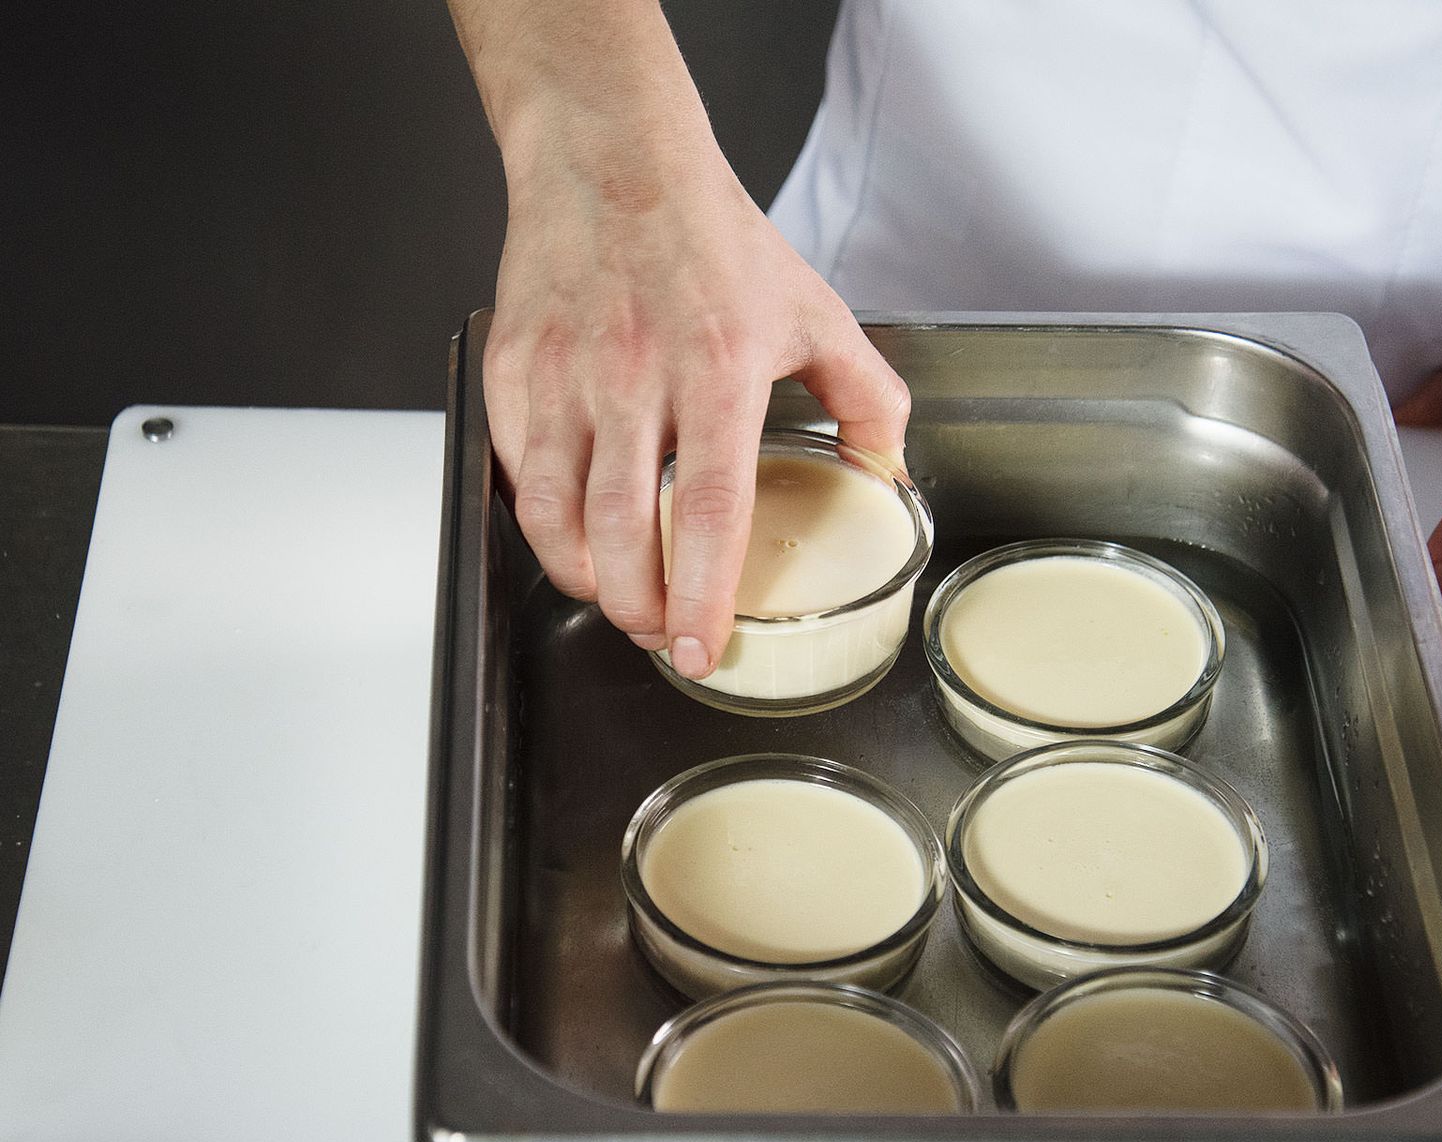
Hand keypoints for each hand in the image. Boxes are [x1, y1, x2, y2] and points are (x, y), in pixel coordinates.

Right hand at [484, 140, 908, 677]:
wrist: (613, 156)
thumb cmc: (712, 235)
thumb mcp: (815, 311)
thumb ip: (868, 397)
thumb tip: (889, 469)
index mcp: (719, 370)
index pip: (707, 512)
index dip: (700, 595)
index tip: (701, 648)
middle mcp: (635, 376)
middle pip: (622, 531)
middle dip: (638, 609)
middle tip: (659, 637)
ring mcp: (565, 374)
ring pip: (554, 513)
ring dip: (584, 579)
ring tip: (616, 601)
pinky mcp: (514, 368)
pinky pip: (515, 470)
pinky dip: (539, 521)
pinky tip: (570, 538)